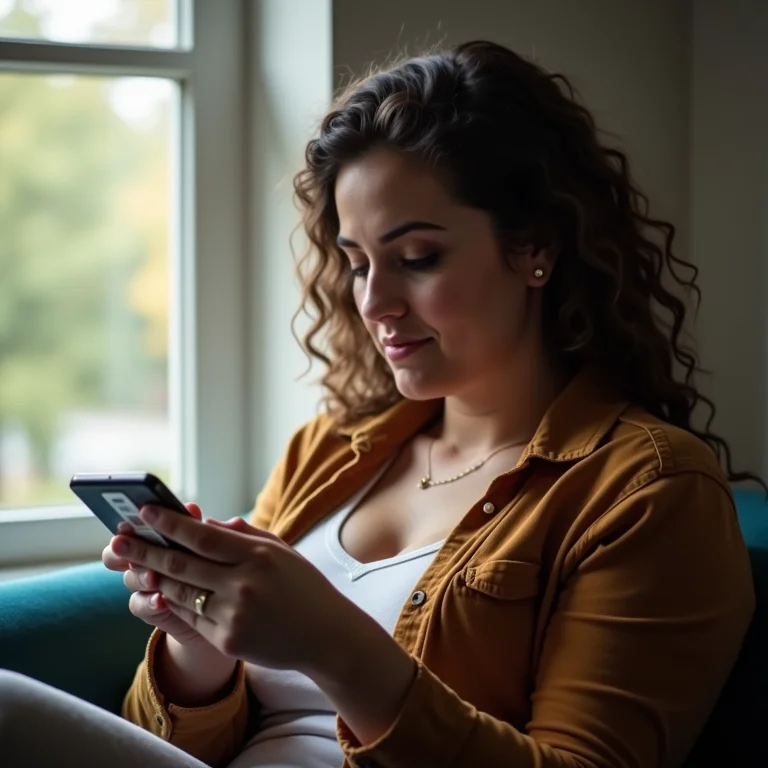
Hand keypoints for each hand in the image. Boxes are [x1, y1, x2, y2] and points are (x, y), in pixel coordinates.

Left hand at [109, 505, 360, 673]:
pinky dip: (173, 603)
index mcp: (258, 556)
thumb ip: (244, 535)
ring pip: (180, 593)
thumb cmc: (304, 587)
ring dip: (153, 578)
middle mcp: (243, 584)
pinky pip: (191, 618)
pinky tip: (159, 591)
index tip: (144, 512)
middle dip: (145, 551)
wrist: (326, 636)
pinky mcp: (228, 641)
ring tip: (132, 564)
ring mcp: (234, 615)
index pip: (203, 537)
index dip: (170, 524)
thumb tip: (206, 523)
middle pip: (182, 565)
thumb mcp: (281, 552)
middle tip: (118, 541)